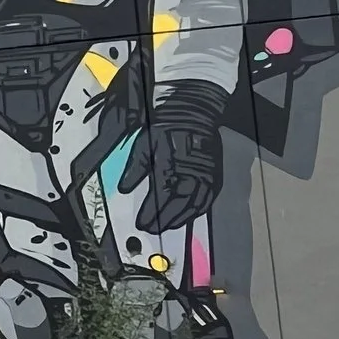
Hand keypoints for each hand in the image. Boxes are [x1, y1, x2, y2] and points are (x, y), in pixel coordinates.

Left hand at [120, 85, 224, 232]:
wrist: (192, 110)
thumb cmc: (165, 126)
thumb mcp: (144, 143)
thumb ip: (135, 167)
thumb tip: (124, 188)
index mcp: (172, 163)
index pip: (160, 195)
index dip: (151, 211)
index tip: (142, 223)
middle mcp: (192, 171)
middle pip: (179, 203)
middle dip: (165, 218)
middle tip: (152, 229)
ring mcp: (207, 173)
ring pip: (195, 203)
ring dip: (181, 217)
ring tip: (168, 226)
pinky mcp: (215, 173)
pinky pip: (208, 197)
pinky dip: (197, 209)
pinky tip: (188, 214)